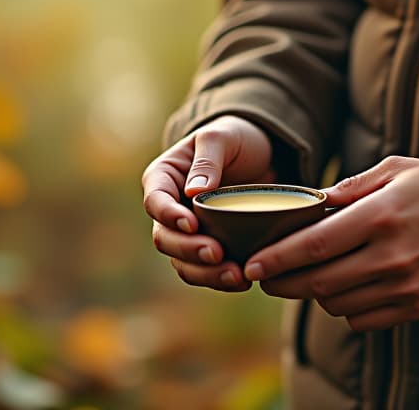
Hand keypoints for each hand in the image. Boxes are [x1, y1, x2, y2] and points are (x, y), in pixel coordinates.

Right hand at [142, 115, 275, 291]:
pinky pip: (204, 270)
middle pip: (165, 238)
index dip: (169, 216)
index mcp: (163, 178)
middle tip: (218, 254)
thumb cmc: (235, 138)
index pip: (155, 201)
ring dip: (205, 273)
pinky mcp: (208, 246)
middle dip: (189, 249)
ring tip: (236, 276)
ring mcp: (187, 231)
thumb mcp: (222, 137)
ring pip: (182, 262)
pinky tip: (243, 280)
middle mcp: (170, 208)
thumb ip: (207, 159)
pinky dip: (219, 279)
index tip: (192, 223)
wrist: (263, 155)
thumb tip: (193, 190)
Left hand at [243, 156, 418, 330]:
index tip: (252, 266)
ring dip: (313, 294)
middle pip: (318, 282)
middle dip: (282, 283)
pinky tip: (343, 288)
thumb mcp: (395, 169)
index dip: (277, 259)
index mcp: (381, 217)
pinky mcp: (418, 307)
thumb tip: (311, 202)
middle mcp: (391, 256)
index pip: (314, 245)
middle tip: (262, 278)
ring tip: (303, 278)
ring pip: (337, 303)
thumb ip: (350, 186)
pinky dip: (344, 308)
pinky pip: (363, 318)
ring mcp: (406, 286)